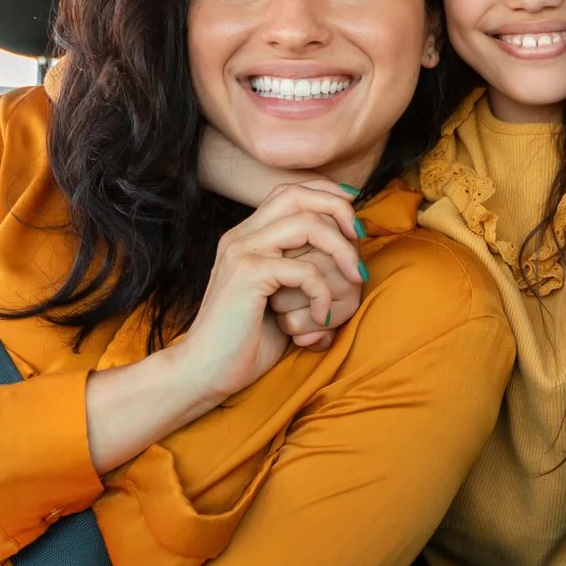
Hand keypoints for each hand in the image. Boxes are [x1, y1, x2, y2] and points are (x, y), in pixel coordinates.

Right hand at [166, 182, 361, 401]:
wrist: (204, 373)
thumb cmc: (246, 342)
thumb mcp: (282, 300)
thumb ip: (304, 274)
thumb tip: (353, 263)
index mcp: (246, 236)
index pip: (290, 192)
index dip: (328, 196)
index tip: (354, 223)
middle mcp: (241, 235)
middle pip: (299, 194)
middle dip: (340, 210)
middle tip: (361, 239)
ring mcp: (241, 252)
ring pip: (308, 224)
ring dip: (342, 251)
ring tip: (356, 278)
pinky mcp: (247, 275)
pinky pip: (304, 269)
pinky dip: (323, 292)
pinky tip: (322, 318)